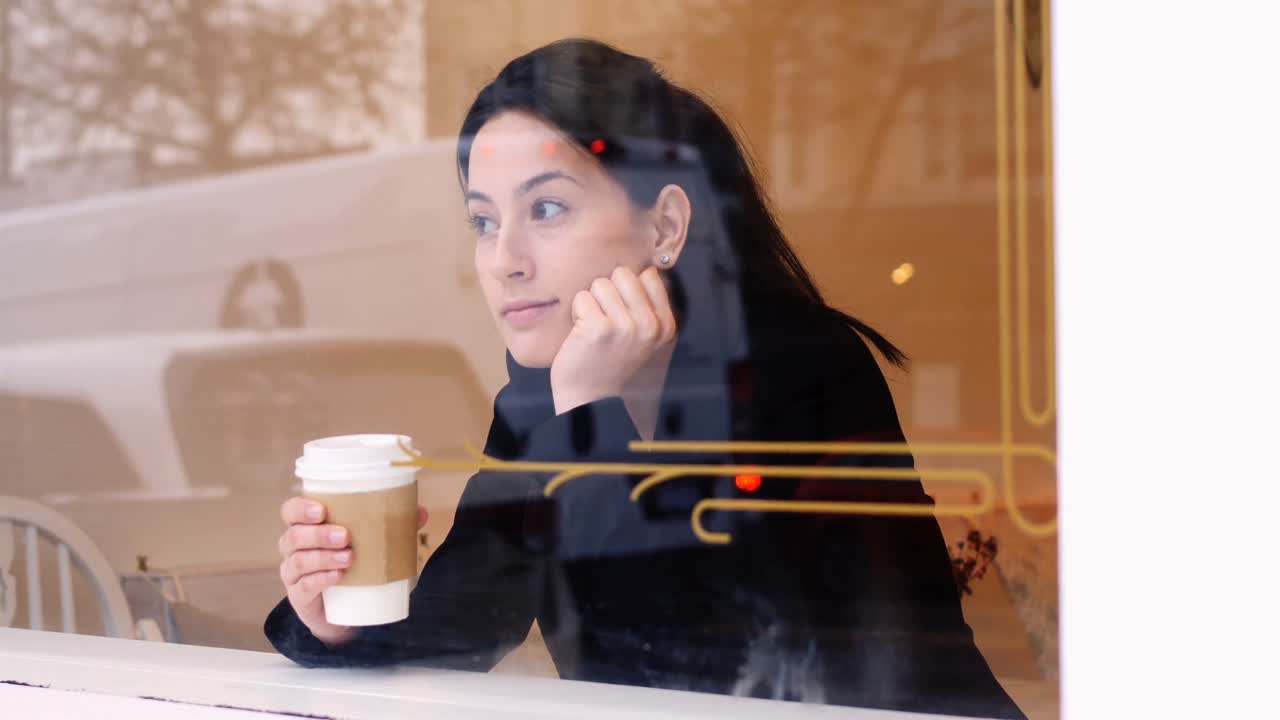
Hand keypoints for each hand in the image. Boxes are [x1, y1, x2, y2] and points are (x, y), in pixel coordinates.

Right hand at [277, 496, 427, 645]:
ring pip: (298, 561)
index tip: (322, 510)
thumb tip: (420, 512)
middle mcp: (294, 549)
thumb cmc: (356, 567)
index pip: (291, 512)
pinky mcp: (299, 598)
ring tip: (349, 557)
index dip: (301, 508)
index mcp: (307, 528)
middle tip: (346, 536)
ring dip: (323, 557)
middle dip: (318, 534)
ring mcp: (293, 574)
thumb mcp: (372, 545)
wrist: (347, 613)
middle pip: (293, 535)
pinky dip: (320, 579)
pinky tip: (337, 577)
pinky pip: (304, 587)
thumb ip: (393, 526)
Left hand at [550, 266, 676, 413]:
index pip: (648, 275)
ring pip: (600, 284)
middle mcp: (649, 324)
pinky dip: (576, 313)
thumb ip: (647, 306)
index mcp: (665, 325)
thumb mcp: (644, 338)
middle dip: (608, 292)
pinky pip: (581, 298)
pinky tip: (582, 335)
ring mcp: (626, 326)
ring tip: (593, 329)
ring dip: (591, 303)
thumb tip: (640, 267)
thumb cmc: (612, 365)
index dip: (628, 287)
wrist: (591, 400)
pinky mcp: (599, 328)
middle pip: (623, 274)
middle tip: (605, 321)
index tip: (622, 311)